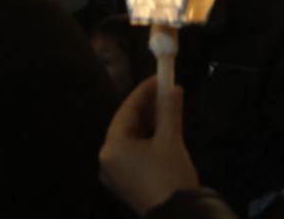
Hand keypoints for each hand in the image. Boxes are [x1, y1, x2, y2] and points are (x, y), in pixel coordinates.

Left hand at [99, 76, 198, 215]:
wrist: (176, 215)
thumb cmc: (169, 175)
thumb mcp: (170, 139)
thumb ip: (169, 110)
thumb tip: (173, 87)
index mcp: (113, 147)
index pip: (126, 111)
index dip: (144, 92)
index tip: (159, 78)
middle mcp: (107, 160)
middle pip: (126, 125)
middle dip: (146, 108)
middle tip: (164, 91)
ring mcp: (114, 174)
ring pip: (130, 140)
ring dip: (148, 124)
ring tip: (166, 109)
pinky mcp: (125, 184)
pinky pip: (132, 154)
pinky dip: (146, 141)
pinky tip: (162, 132)